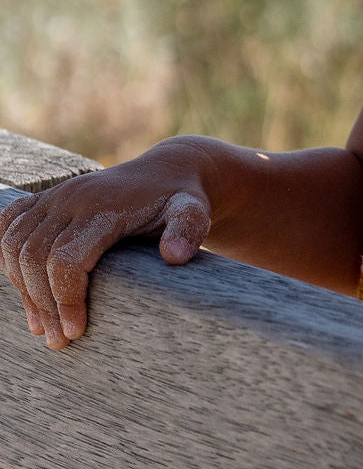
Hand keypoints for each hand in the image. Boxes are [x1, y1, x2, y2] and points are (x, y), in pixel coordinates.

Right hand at [0, 150, 210, 350]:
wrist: (166, 172)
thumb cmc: (179, 200)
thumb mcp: (193, 213)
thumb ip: (188, 230)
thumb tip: (174, 257)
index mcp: (105, 205)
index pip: (66, 258)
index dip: (65, 299)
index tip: (76, 332)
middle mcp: (74, 196)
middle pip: (35, 257)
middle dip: (43, 304)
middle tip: (59, 340)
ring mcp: (57, 195)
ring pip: (16, 245)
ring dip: (24, 289)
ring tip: (43, 325)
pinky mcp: (47, 199)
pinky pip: (10, 226)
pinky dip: (9, 259)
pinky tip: (26, 289)